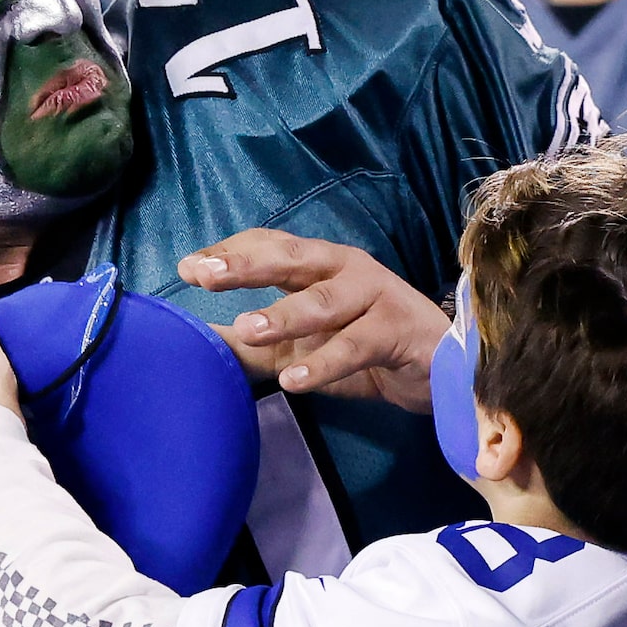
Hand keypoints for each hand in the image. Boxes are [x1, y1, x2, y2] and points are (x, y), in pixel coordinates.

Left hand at [178, 231, 445, 409]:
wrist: (439, 372)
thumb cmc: (363, 349)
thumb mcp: (298, 347)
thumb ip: (249, 346)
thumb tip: (191, 345)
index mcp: (317, 265)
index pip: (269, 245)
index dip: (229, 253)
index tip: (187, 269)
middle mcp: (343, 269)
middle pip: (291, 258)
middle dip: (247, 265)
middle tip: (206, 276)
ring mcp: (374, 295)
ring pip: (324, 300)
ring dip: (285, 314)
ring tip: (249, 329)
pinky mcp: (396, 330)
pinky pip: (356, 345)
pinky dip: (324, 363)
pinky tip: (294, 380)